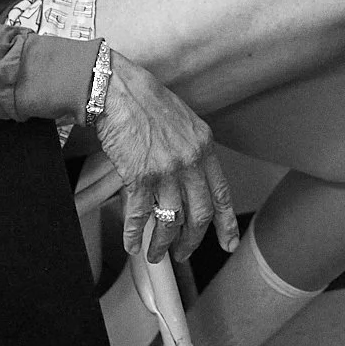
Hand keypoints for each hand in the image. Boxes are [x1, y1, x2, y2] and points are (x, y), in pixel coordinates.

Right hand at [95, 51, 239, 262]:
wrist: (117, 90)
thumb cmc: (145, 101)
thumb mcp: (183, 122)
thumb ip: (193, 150)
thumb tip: (193, 179)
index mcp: (204, 146)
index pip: (221, 193)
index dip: (225, 223)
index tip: (228, 242)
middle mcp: (190, 161)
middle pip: (199, 214)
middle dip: (192, 241)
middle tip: (183, 254)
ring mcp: (165, 170)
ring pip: (170, 221)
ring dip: (162, 244)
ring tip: (155, 254)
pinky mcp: (139, 175)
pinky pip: (139, 215)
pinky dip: (133, 234)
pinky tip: (130, 244)